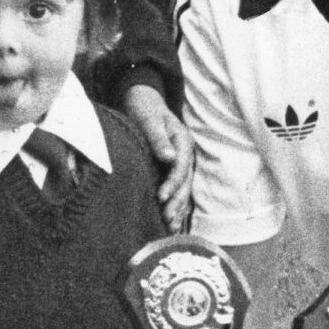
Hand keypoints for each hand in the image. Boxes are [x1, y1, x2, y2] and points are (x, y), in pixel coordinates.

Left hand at [122, 86, 193, 231]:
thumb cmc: (144, 109)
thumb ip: (158, 139)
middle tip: (167, 219)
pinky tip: (171, 221)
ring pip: (184, 189)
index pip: (181, 167)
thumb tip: (169, 158)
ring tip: (170, 226)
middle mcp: (185, 154)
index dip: (172, 183)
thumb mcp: (149, 119)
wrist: (143, 102)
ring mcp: (181, 162)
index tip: (160, 197)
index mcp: (183, 141)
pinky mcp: (173, 169)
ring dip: (178, 207)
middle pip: (185, 182)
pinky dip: (176, 205)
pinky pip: (177, 190)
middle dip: (177, 201)